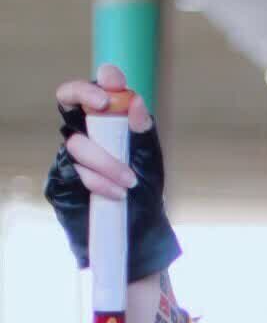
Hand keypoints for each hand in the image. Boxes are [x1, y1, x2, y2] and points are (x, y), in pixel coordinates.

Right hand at [44, 62, 181, 282]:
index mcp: (102, 126)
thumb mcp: (150, 161)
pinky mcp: (61, 183)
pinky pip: (75, 174)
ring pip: (78, 145)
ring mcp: (68, 159)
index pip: (84, 95)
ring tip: (130, 182)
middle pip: (67, 105)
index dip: (88, 87)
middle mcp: (81, 137)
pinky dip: (98, 182)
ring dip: (107, 160)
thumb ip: (142, 133)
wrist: (137, 235)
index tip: (107, 95)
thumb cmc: (144, 194)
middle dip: (84, 100)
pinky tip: (116, 193)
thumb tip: (136, 103)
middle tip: (104, 106)